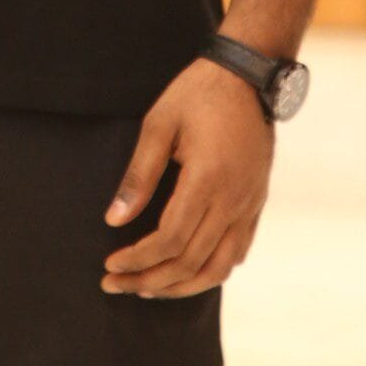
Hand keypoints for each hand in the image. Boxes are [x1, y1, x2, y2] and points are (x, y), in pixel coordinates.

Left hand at [100, 55, 273, 298]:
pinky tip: (186, 274)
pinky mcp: (256, 203)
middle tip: (115, 284)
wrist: (248, 76)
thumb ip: (138, 175)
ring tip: (148, 288)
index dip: (137, 258)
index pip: (169, 240)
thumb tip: (114, 220)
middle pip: (190, 262)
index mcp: (207, 179)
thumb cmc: (197, 94)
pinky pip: (237, 252)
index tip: (109, 264)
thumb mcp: (158, 124)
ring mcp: (249, 204)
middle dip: (149, 279)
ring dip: (181, 286)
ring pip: (218, 267)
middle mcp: (233, 200)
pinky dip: (210, 272)